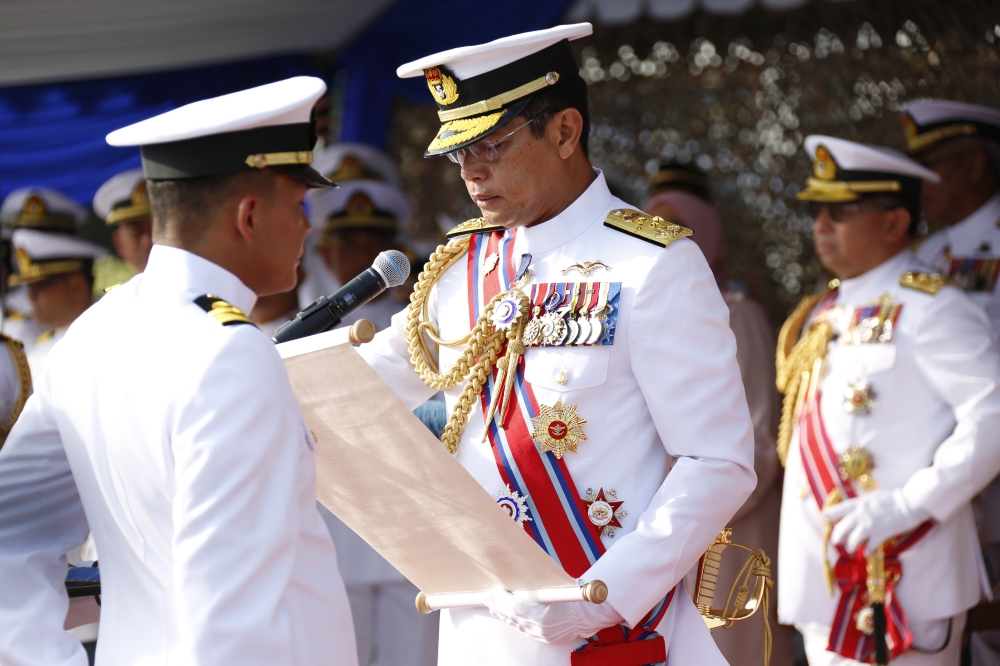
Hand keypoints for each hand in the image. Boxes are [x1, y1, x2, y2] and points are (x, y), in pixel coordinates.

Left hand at [484, 587, 624, 644]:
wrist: (591, 614)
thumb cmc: (576, 596)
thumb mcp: (556, 588)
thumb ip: (537, 589)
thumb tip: (517, 583)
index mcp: (543, 617)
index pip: (515, 608)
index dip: (501, 600)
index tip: (492, 592)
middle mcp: (541, 629)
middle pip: (513, 617)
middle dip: (498, 607)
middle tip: (487, 597)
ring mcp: (543, 635)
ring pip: (517, 624)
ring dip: (504, 614)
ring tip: (493, 605)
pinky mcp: (545, 638)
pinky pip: (525, 629)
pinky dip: (515, 621)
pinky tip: (509, 615)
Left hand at [823, 488, 928, 554]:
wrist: (909, 502)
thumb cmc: (894, 498)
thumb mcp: (873, 497)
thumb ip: (863, 503)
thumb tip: (857, 507)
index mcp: (859, 503)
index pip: (840, 509)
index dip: (831, 514)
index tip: (824, 517)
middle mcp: (861, 514)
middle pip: (842, 528)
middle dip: (837, 536)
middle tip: (836, 542)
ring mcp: (870, 524)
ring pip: (853, 540)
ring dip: (851, 546)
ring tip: (852, 549)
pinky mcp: (881, 533)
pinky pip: (869, 546)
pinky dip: (867, 551)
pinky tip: (867, 552)